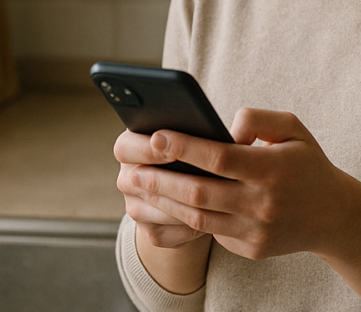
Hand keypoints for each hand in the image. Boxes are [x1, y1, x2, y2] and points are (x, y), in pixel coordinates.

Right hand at [114, 129, 208, 248]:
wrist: (202, 182)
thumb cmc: (205, 150)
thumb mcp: (204, 133)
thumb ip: (211, 128)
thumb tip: (235, 137)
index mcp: (132, 144)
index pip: (126, 147)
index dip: (148, 149)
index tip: (171, 150)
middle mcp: (129, 176)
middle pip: (134, 181)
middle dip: (168, 182)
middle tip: (198, 181)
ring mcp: (135, 206)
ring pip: (150, 211)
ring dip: (181, 208)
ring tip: (212, 204)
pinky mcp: (149, 230)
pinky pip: (162, 234)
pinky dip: (185, 230)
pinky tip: (210, 223)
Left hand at [129, 109, 360, 310]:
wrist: (336, 216)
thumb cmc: (308, 164)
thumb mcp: (294, 128)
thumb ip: (259, 118)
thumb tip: (225, 127)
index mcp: (273, 170)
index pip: (220, 158)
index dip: (185, 148)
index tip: (156, 136)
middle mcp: (263, 204)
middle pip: (200, 193)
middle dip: (161, 180)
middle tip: (131, 168)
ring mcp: (257, 232)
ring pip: (199, 219)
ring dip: (164, 202)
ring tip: (138, 185)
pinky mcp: (251, 249)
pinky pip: (211, 234)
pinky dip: (185, 218)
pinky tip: (163, 204)